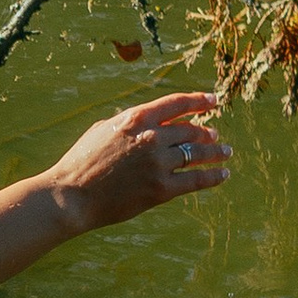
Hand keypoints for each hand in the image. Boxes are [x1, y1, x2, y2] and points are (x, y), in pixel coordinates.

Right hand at [45, 91, 229, 235]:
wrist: (71, 196)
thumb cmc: (81, 162)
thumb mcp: (102, 130)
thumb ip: (129, 123)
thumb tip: (149, 121)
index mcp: (136, 119)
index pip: (177, 104)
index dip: (198, 101)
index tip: (213, 101)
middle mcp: (151, 137)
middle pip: (190, 131)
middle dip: (206, 132)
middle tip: (214, 135)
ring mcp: (158, 164)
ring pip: (197, 154)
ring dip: (215, 152)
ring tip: (225, 152)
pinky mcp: (161, 189)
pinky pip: (196, 180)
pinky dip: (213, 176)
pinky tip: (222, 174)